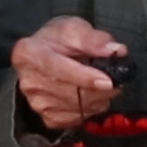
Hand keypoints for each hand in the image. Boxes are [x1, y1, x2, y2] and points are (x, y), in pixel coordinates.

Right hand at [11, 17, 125, 130]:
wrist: (45, 55)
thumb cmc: (58, 40)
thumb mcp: (73, 28)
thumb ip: (93, 38)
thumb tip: (115, 51)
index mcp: (28, 53)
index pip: (56, 69)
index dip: (83, 77)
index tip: (107, 80)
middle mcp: (28, 81)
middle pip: (70, 92)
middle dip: (99, 89)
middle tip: (117, 80)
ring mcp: (36, 102)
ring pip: (77, 108)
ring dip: (99, 99)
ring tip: (104, 85)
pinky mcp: (47, 117)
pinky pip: (77, 118)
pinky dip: (91, 109)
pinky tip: (93, 96)